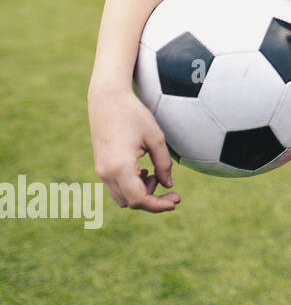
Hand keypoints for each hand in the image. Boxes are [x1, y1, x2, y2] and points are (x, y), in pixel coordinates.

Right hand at [88, 84, 179, 211]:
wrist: (107, 99)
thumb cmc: (133, 115)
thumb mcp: (156, 138)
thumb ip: (163, 164)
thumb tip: (169, 185)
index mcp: (120, 166)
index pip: (139, 199)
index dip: (158, 205)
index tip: (176, 200)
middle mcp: (106, 173)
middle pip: (131, 202)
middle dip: (153, 200)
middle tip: (173, 192)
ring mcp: (101, 171)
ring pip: (122, 198)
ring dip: (141, 193)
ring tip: (155, 174)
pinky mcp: (100, 166)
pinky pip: (116, 187)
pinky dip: (132, 186)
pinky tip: (145, 171)